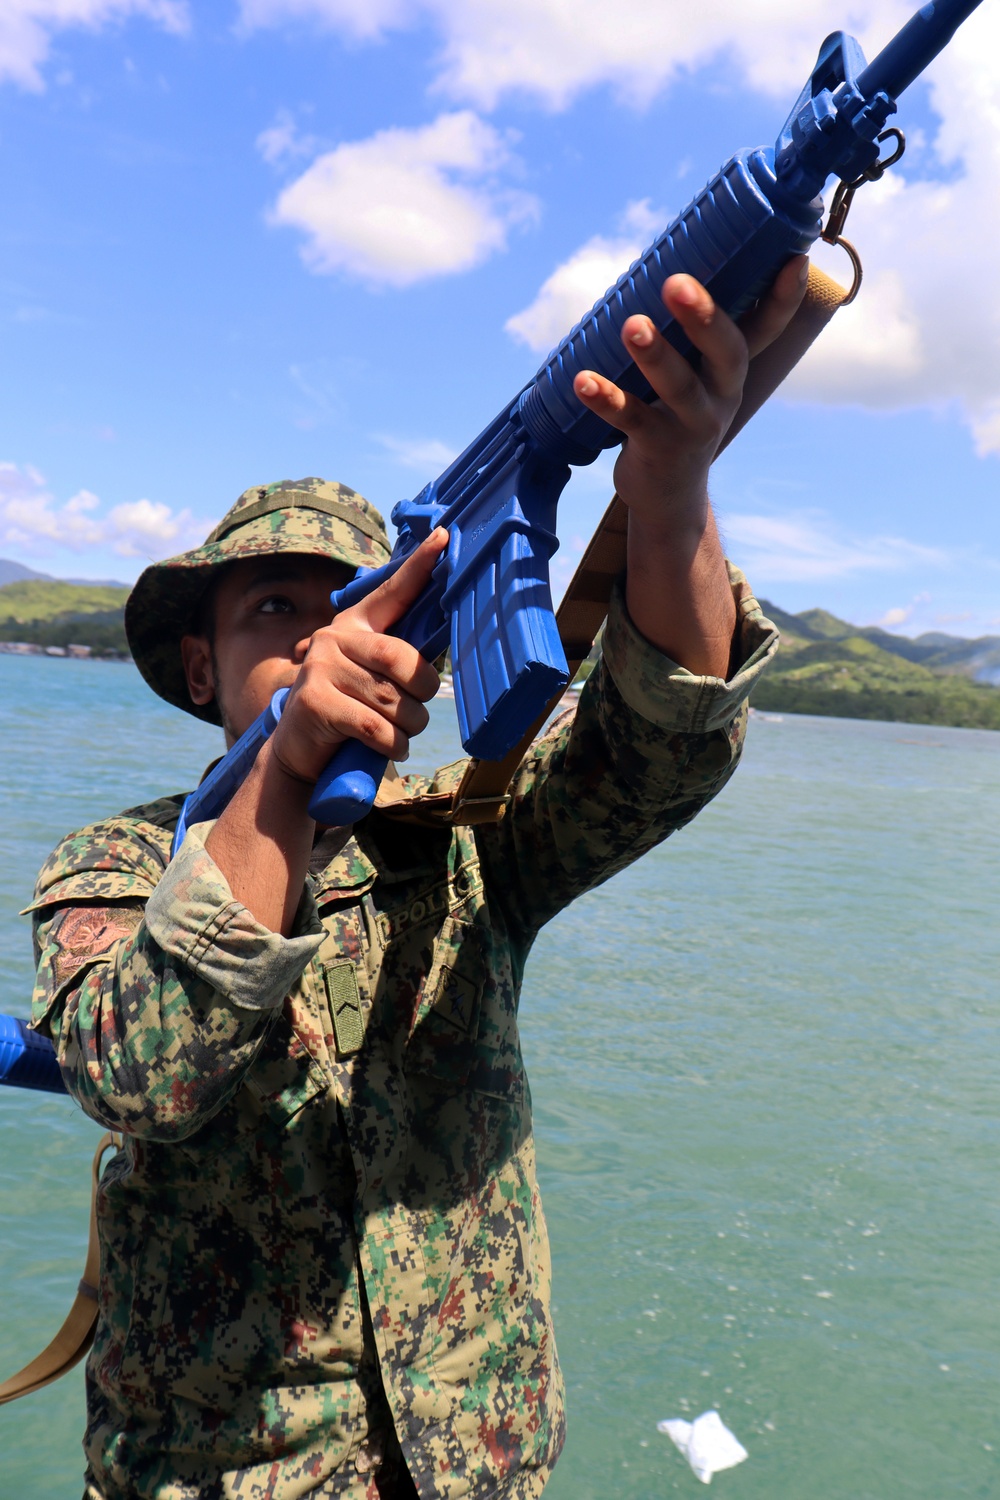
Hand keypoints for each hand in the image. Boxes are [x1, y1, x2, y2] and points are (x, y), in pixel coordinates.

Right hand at [270, 528, 447, 783]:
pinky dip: (392, 745)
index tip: (444, 537)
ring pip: (393, 701)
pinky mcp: (314, 702)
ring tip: (398, 732)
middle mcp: (333, 638)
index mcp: (353, 625)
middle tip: (417, 710)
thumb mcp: (371, 678)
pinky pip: (375, 727)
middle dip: (421, 692)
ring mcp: (320, 668)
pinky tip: (388, 747)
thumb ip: (396, 659)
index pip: (392, 593)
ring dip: (408, 726)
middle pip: (402, 659)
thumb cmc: (350, 710)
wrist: (299, 750)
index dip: (419, 567)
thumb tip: (438, 648)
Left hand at [573, 256, 809, 534]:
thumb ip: (689, 332)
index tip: (795, 260)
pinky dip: (606, 398)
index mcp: (733, 370)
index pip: (766, 329)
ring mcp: (692, 425)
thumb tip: (665, 259)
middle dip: (704, 317)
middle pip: (727, 353)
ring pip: (679, 388)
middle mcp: (723, 395)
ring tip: (632, 325)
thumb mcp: (696, 375)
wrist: (667, 495)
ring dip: (655, 355)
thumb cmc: (676, 414)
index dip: (783, 298)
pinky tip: (583, 380)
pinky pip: (631, 420)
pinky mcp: (657, 448)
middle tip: (677, 283)